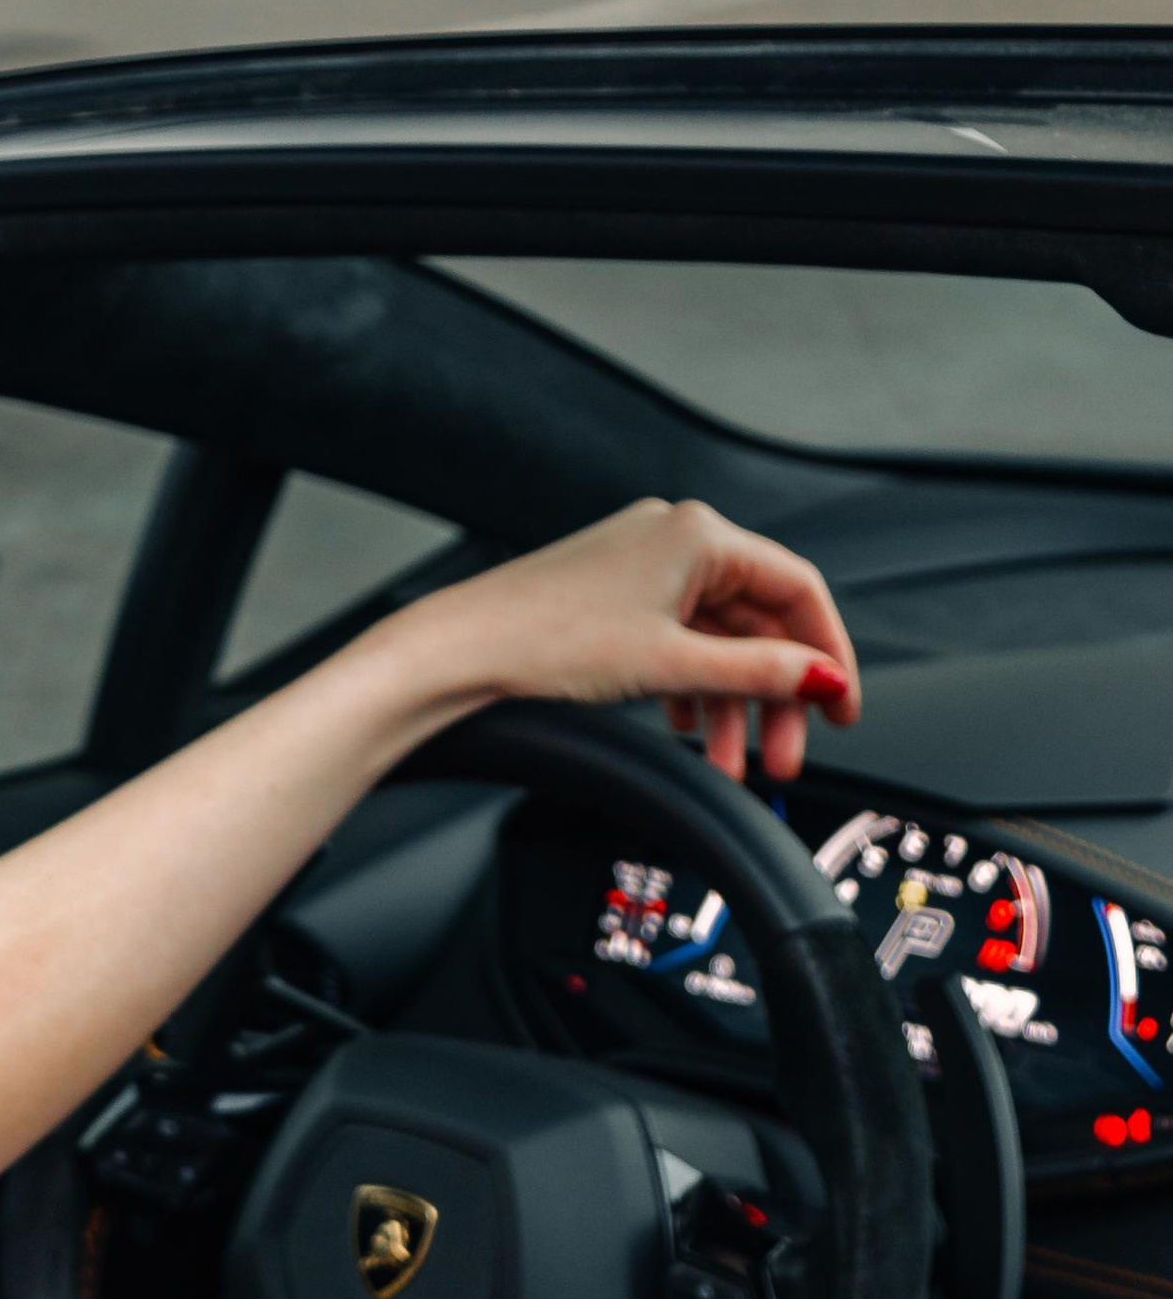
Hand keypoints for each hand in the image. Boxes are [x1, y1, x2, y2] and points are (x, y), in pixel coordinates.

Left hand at [401, 497, 858, 782]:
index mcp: (699, 534)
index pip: (797, 589)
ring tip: (731, 764)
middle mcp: (674, 540)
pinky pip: (675, 643)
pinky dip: (690, 689)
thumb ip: (757, 673)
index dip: (828, 653)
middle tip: (784, 757)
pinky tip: (686, 727)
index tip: (841, 707)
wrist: (458, 651)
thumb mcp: (671, 664)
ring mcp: (641, 569)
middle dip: (774, 697)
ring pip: (714, 641)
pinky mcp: (612, 599)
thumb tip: (820, 678)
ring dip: (730, 706)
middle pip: (756, 623)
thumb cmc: (546, 639)